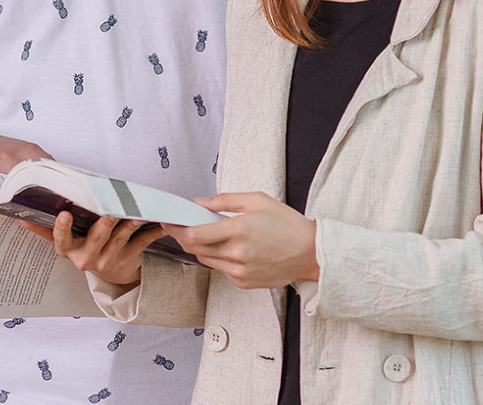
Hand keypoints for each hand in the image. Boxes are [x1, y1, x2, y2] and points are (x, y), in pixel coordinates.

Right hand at [21, 211, 164, 286]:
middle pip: (96, 238)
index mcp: (70, 251)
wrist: (112, 275)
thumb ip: (44, 229)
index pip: (61, 240)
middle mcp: (89, 258)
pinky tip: (159, 222)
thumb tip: (20, 217)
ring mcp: (110, 258)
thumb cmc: (85, 250)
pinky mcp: (130, 258)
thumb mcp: (64, 243)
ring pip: (120, 238)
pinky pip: (142, 243)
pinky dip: (151, 232)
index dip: (62, 229)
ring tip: (135, 211)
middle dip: (103, 223)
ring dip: (129, 223)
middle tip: (109, 210)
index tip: (64, 214)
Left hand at [164, 191, 317, 289]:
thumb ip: (224, 200)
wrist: (312, 253)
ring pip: (206, 260)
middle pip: (195, 249)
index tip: (170, 222)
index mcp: (239, 230)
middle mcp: (237, 254)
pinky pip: (221, 270)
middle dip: (183, 237)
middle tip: (179, 227)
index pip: (195, 235)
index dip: (177, 228)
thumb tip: (200, 203)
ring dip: (200, 248)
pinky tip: (228, 248)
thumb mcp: (257, 200)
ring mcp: (240, 271)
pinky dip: (218, 258)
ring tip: (207, 234)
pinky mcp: (244, 282)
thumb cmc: (288, 225)